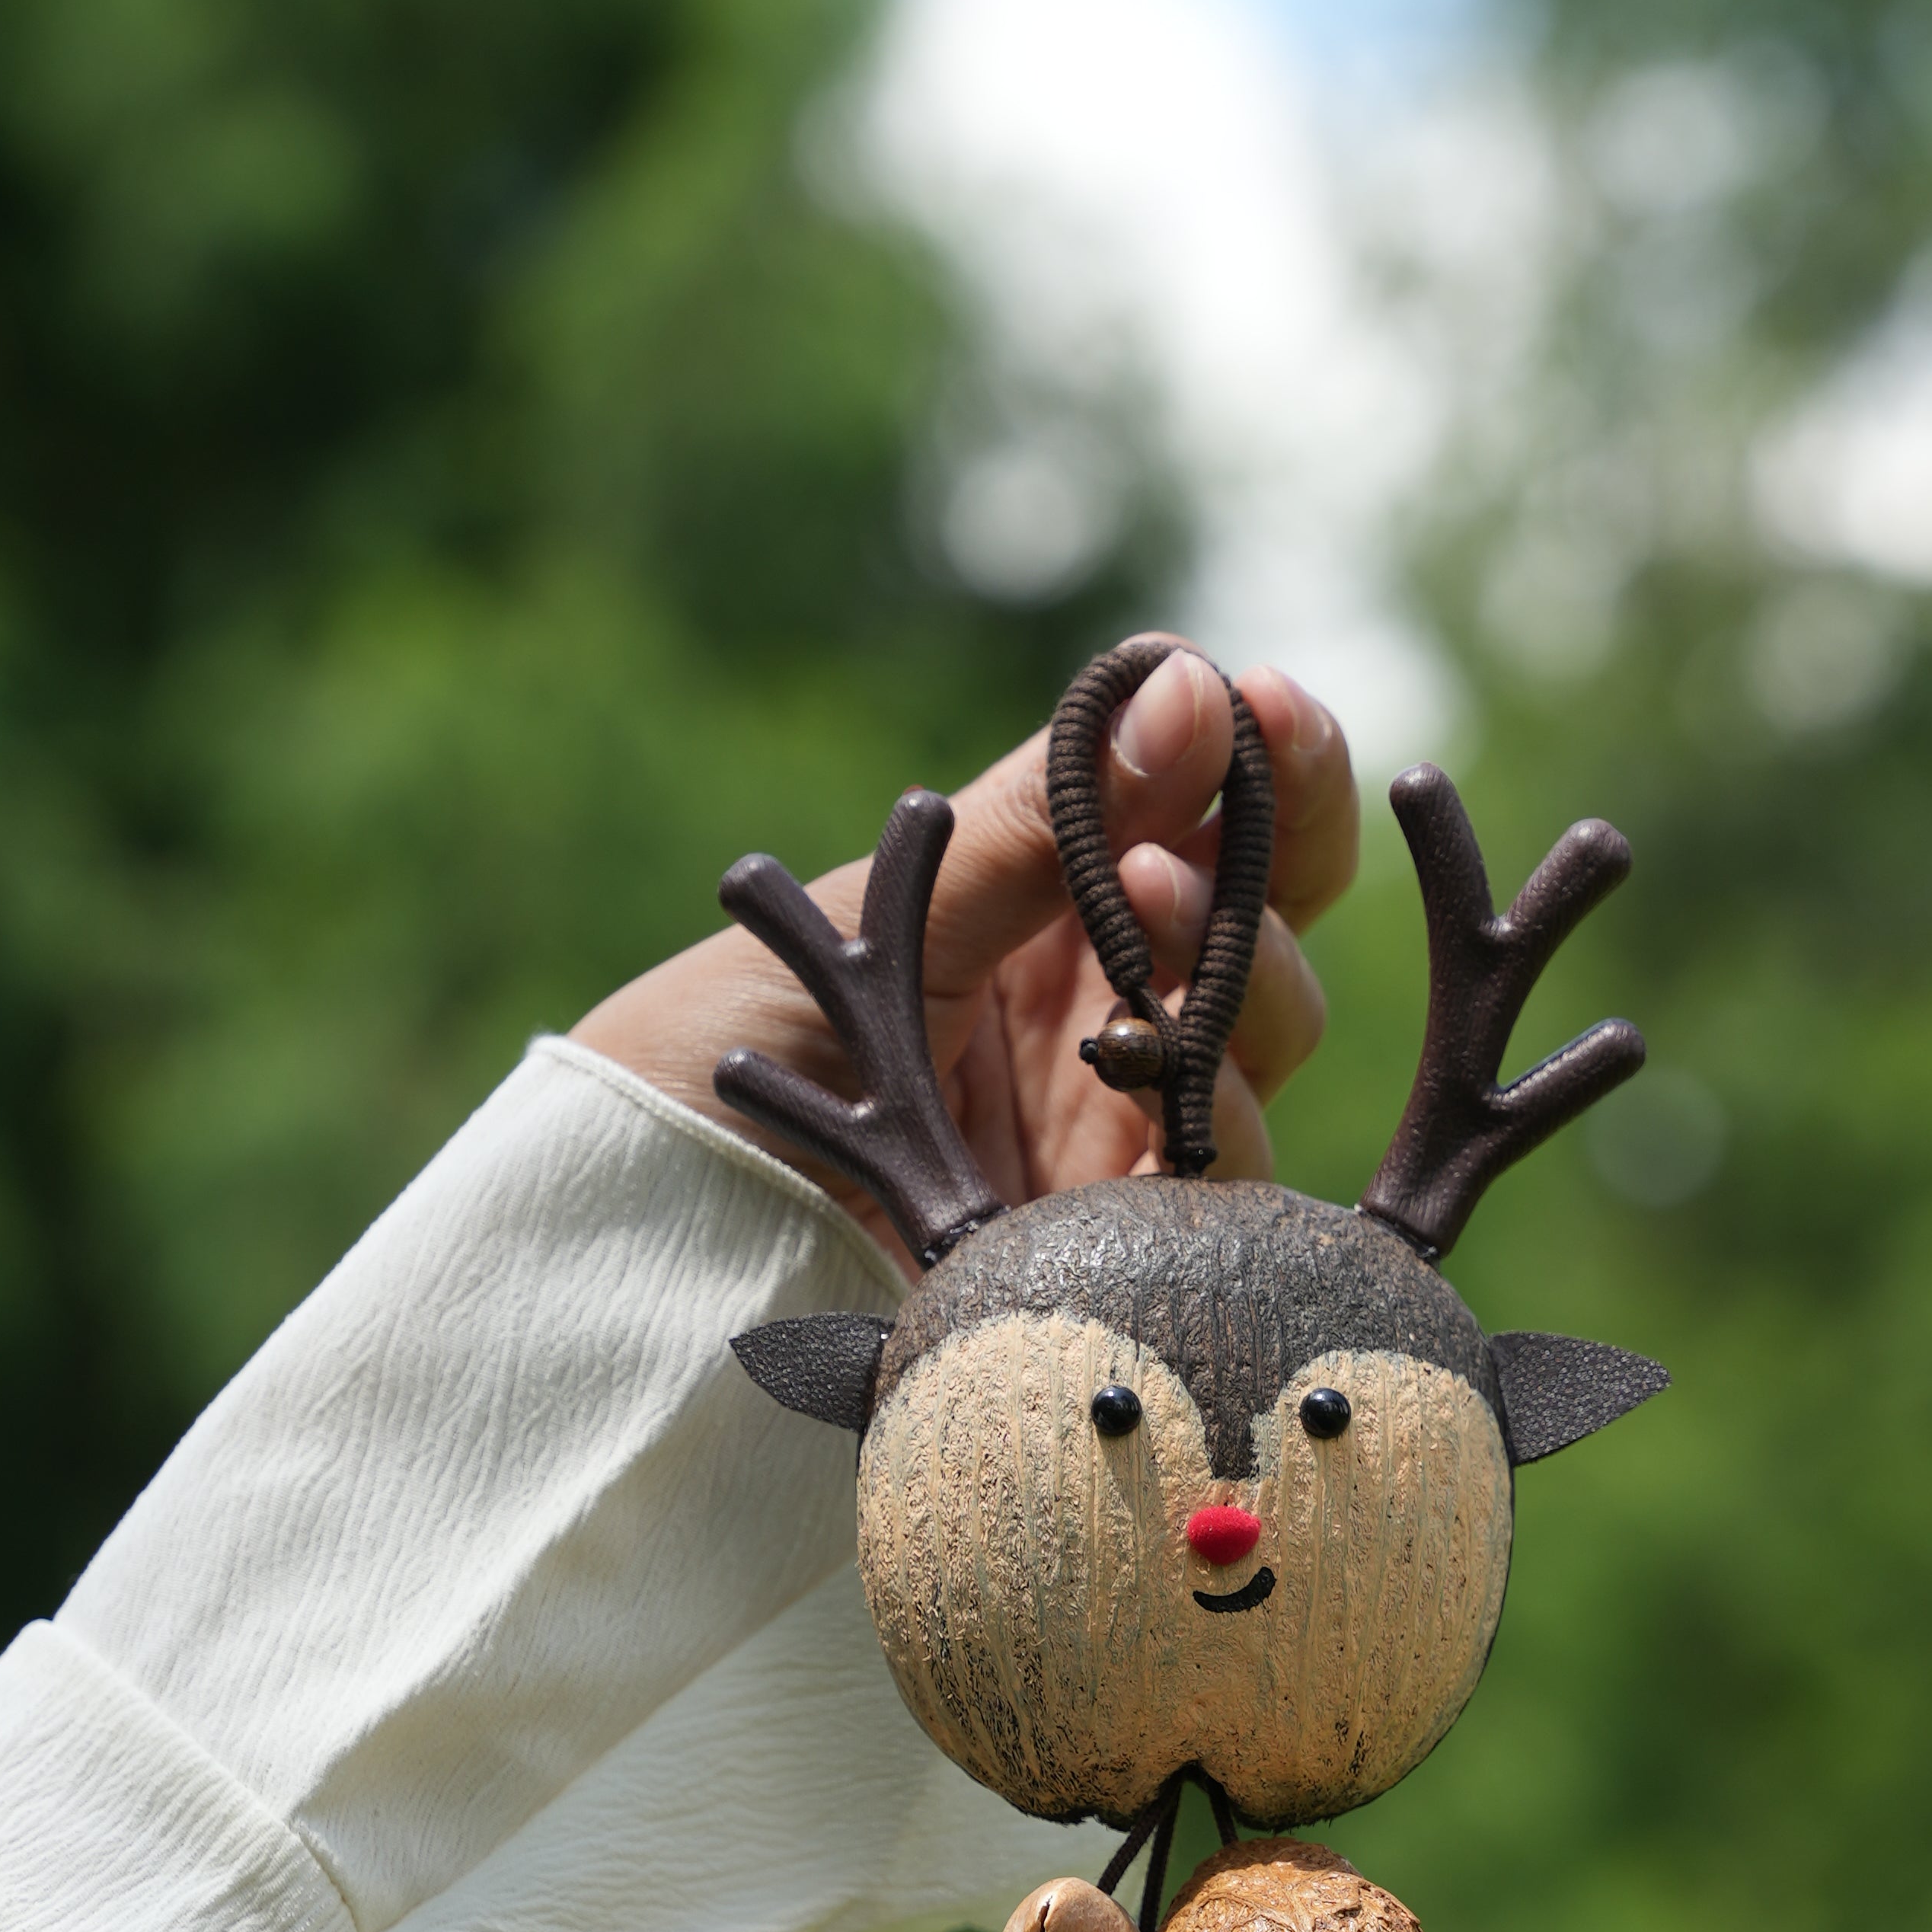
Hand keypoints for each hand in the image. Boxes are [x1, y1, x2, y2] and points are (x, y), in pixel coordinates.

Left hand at [571, 644, 1357, 1270]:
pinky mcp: (1120, 1247)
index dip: (1262, 754)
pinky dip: (1217, 1123)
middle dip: (1282, 852)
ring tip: (1135, 950)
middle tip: (1191, 847)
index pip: (1207, 808)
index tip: (1261, 702)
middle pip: (1278, 914)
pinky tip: (1152, 1084)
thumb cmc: (727, 1057)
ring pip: (1271, 1037)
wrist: (649, 1240)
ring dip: (1234, 977)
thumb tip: (1182, 685)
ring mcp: (1121, 1124)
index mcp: (1046, 902)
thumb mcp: (876, 922)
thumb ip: (1035, 827)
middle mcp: (1105, 1002)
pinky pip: (1233, 1186)